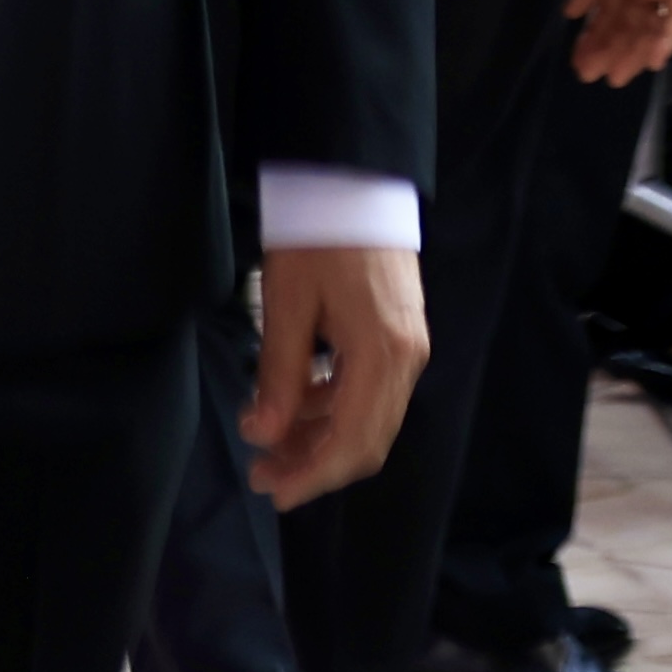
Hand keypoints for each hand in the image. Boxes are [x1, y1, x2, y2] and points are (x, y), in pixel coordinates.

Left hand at [246, 244, 426, 509]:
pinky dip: (333, 408)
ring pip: (369, 420)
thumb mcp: (287, 303)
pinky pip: (370, 392)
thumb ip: (279, 375)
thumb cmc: (317, 234)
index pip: (351, 442)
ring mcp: (409, 348)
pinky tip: (296, 404)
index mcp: (383, 355)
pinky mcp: (401, 336)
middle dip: (314, 465)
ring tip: (268, 440)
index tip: (272, 490)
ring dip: (320, 438)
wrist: (355, 180)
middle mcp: (407, 360)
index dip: (312, 476)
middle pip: (366, 441)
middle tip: (263, 473)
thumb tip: (263, 434)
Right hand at [568, 0, 671, 82]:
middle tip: (594, 76)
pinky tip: (653, 60)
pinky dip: (667, 38)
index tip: (578, 62)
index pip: (604, 15)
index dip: (592, 39)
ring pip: (651, 27)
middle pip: (627, 26)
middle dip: (611, 52)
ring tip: (618, 75)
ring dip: (635, 52)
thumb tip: (573, 14)